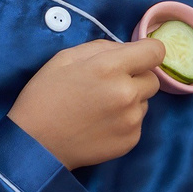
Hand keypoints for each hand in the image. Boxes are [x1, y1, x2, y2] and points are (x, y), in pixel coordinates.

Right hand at [8, 38, 164, 168]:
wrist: (37, 143)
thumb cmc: (44, 95)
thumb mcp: (63, 59)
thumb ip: (99, 48)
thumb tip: (125, 50)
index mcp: (109, 68)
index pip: (155, 51)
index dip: (146, 51)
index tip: (135, 57)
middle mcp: (127, 93)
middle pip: (152, 78)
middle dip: (135, 78)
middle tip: (107, 85)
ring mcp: (132, 119)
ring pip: (144, 101)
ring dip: (129, 100)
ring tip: (99, 107)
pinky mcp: (132, 139)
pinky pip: (136, 122)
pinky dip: (123, 120)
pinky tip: (99, 124)